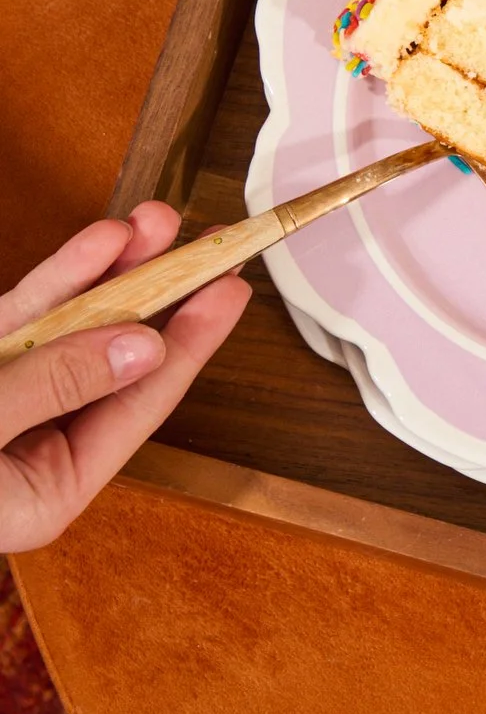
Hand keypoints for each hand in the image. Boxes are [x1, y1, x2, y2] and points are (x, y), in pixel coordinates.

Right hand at [0, 204, 249, 551]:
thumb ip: (50, 389)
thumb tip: (137, 347)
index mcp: (42, 492)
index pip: (137, 407)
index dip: (190, 346)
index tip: (234, 292)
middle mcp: (28, 447)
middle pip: (115, 359)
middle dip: (159, 295)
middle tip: (205, 241)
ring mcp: (0, 399)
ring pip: (75, 327)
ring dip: (115, 272)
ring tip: (155, 221)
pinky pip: (27, 318)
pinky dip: (61, 279)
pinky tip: (98, 244)